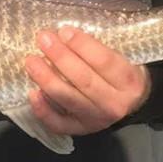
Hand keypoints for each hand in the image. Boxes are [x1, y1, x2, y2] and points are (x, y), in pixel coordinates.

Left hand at [25, 27, 150, 135]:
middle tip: (43, 39)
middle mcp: (115, 104)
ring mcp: (97, 119)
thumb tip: (64, 33)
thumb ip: (97, 47)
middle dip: (61, 57)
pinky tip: (33, 93)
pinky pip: (59, 124)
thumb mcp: (120, 56)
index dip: (82, 45)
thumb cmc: (119, 72)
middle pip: (84, 80)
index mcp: (129, 81)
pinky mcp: (81, 130)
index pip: (104, 61)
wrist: (131, 103)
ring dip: (47, 79)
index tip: (64, 31)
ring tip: (31, 61)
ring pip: (69, 99)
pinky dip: (44, 110)